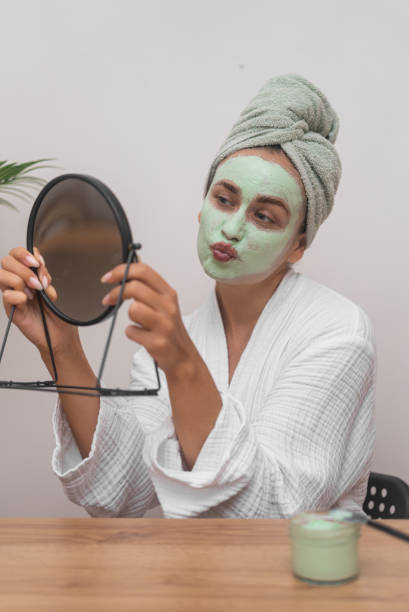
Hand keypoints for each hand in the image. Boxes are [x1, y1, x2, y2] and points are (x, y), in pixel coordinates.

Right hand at [0, 246, 79, 355]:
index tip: (37, 263)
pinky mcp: (11, 309)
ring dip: (20, 281)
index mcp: (28, 275)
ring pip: (1, 275)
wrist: (60, 335)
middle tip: (38, 283)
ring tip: (34, 293)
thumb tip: (37, 257)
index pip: (16, 255)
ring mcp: (13, 295)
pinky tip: (27, 301)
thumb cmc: (57, 314)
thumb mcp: (53, 288)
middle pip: (7, 261)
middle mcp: (18, 283)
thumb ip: (43, 273)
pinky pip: (6, 295)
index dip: (23, 254)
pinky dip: (18, 295)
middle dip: (24, 269)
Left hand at [100, 260, 194, 374]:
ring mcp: (164, 325)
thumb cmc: (169, 330)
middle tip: (109, 299)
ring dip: (130, 318)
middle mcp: (168, 307)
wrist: (182, 357)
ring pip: (133, 310)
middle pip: (135, 288)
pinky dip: (132, 334)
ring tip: (140, 323)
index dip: (122, 271)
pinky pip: (131, 331)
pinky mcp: (157, 342)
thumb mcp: (164, 305)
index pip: (144, 271)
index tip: (109, 277)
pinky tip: (142, 336)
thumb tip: (124, 274)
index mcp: (169, 294)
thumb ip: (147, 289)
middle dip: (116, 293)